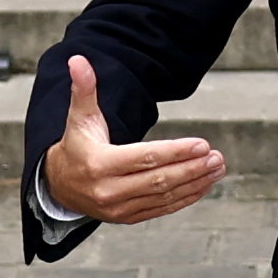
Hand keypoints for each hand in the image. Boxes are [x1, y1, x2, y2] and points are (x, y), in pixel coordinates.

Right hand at [40, 55, 227, 225]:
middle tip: (217, 157)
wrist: (60, 185)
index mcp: (99, 164)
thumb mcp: (79, 116)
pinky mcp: (127, 218)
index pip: (145, 157)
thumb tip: (78, 60)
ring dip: (195, 183)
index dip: (176, 152)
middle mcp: (108, 191)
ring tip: (217, 169)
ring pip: (164, 196)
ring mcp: (119, 208)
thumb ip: (84, 88)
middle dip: (192, 168)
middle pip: (159, 179)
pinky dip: (186, 198)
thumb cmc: (76, 144)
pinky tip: (204, 185)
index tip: (202, 144)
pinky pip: (162, 209)